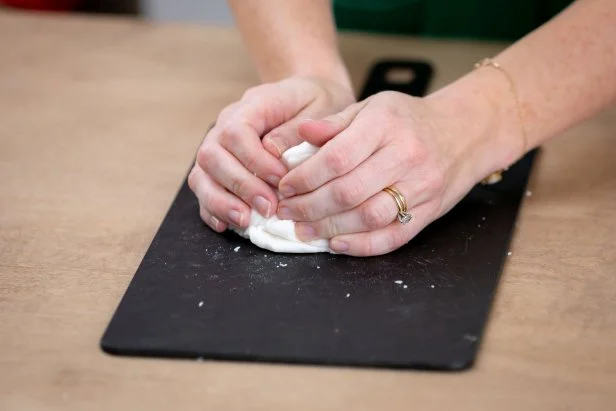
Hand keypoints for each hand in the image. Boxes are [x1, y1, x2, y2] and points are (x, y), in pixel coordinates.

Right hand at [188, 76, 354, 231]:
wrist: (308, 97)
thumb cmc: (317, 103)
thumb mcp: (321, 106)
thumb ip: (297, 128)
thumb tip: (272, 151)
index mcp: (252, 105)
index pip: (236, 132)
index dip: (255, 160)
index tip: (281, 179)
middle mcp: (225, 124)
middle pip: (211, 155)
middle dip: (239, 186)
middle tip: (269, 208)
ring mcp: (218, 147)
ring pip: (201, 175)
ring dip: (221, 202)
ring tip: (245, 221)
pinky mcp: (217, 168)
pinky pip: (203, 189)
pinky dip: (212, 209)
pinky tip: (228, 224)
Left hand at [276, 89, 520, 255]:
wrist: (464, 132)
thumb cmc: (409, 119)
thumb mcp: (371, 107)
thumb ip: (334, 123)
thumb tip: (299, 134)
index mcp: (385, 125)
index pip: (337, 158)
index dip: (305, 177)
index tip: (285, 186)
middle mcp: (405, 157)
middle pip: (349, 192)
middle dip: (310, 206)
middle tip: (287, 211)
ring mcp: (420, 187)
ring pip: (368, 218)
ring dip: (329, 228)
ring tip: (303, 229)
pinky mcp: (429, 212)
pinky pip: (393, 237)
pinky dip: (361, 245)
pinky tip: (336, 244)